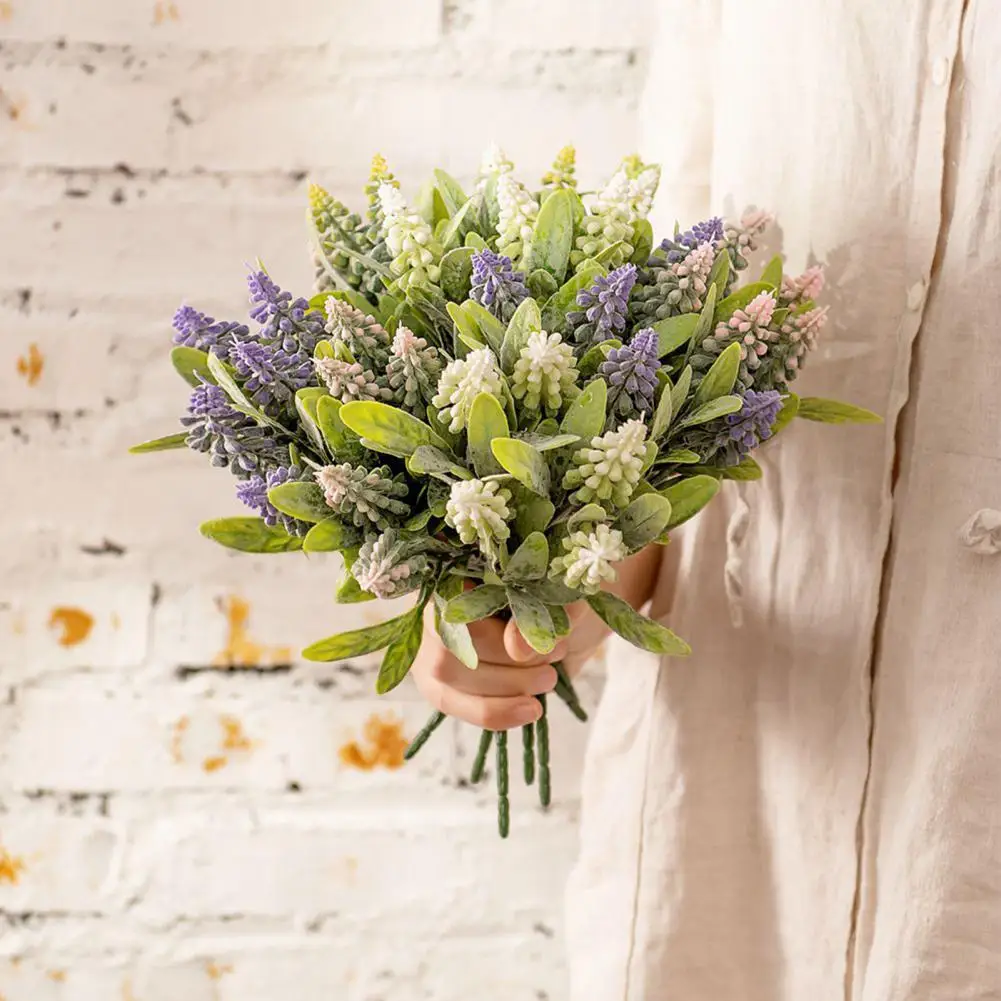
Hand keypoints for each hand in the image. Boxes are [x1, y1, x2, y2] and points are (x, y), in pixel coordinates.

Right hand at [411, 544, 665, 728]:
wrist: (568, 612)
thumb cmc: (563, 592)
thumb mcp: (567, 594)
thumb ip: (546, 611)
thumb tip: (517, 647)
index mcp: (458, 565)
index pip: (454, 602)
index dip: (496, 633)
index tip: (550, 642)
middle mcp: (432, 601)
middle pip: (445, 645)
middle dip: (506, 665)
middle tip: (554, 659)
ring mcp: (430, 640)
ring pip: (444, 679)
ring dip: (503, 690)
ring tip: (548, 680)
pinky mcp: (440, 677)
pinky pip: (450, 703)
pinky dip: (493, 714)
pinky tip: (530, 711)